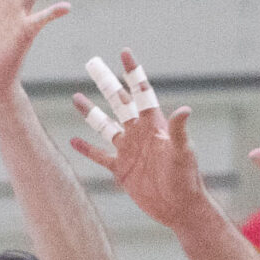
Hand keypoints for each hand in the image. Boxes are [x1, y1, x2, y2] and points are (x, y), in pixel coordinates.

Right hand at [70, 50, 217, 230]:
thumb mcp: (181, 152)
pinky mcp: (121, 170)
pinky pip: (100, 156)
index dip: (132, 73)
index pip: (141, 92)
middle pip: (118, 102)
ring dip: (90, 112)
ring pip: (104, 126)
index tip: (124, 52)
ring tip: (75, 96)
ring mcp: (128, 151)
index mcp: (153, 125)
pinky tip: (73, 140)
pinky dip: (86, 149)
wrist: (178, 208)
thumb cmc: (185, 179)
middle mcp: (138, 134)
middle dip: (105, 83)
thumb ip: (179, 130)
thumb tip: (185, 109)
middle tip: (92, 63)